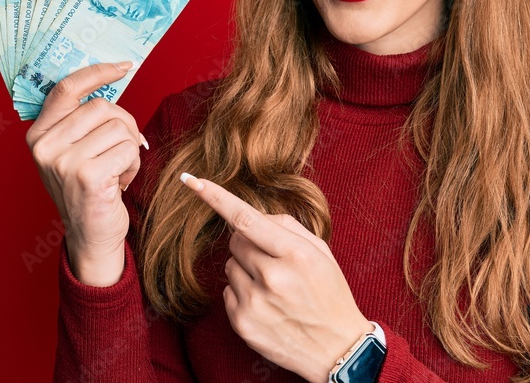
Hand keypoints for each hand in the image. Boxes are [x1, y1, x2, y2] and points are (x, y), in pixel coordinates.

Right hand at [25, 62, 145, 285]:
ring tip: (117, 170)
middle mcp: (45, 146)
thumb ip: (82, 120)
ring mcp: (63, 161)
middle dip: (125, 124)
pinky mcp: (86, 175)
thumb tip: (112, 78)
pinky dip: (134, 165)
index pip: (67, 88)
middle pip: (102, 107)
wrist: (90, 234)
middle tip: (124, 148)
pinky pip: (128, 149)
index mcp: (38, 134)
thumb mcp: (74, 150)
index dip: (97, 72)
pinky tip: (120, 182)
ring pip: (120, 127)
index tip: (123, 66)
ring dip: (130, 149)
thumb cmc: (88, 188)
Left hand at [180, 174, 372, 382]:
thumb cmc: (329, 293)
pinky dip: (242, 292)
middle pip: (236, 241)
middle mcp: (272, 277)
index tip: (193, 181)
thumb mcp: (321, 252)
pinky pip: (227, 291)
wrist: (336, 348)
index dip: (216, 197)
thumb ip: (287, 227)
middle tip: (272, 259)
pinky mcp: (243, 324)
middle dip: (249, 242)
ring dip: (246, 269)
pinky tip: (266, 304)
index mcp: (295, 254)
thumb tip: (254, 215)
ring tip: (273, 286)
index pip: (246, 219)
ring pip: (229, 265)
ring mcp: (255, 302)